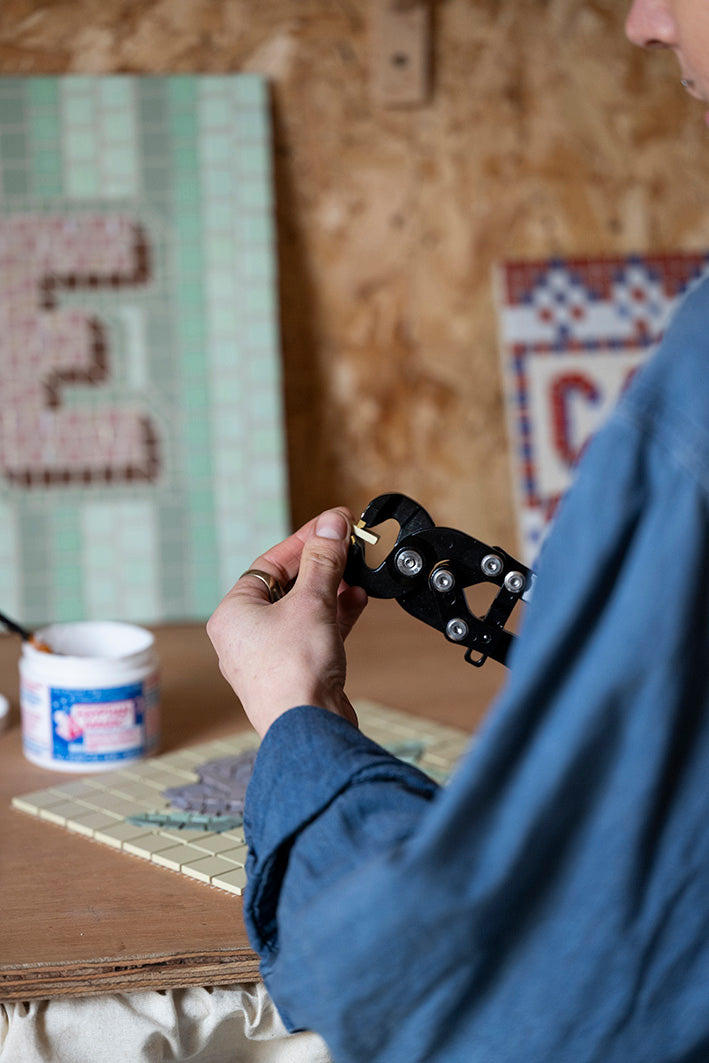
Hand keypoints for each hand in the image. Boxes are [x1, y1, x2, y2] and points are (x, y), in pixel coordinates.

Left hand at [206, 508, 367, 737]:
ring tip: (357, 573)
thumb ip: (323, 560)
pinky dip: (333, 616)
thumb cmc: (295, 670)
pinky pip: (312, 633)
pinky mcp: (293, 673)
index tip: (332, 524)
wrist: (310, 728)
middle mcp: (245, 635)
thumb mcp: (312, 601)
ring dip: (331, 590)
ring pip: (301, 611)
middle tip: (348, 546)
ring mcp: (269, 657)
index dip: (304, 540)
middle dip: (321, 566)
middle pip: (286, 586)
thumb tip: (331, 523)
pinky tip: (357, 601)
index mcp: (233, 614)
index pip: (269, 563)